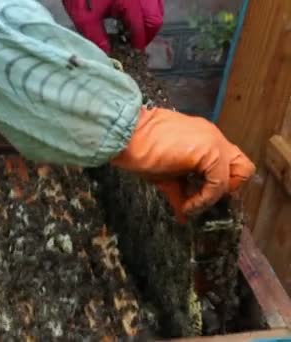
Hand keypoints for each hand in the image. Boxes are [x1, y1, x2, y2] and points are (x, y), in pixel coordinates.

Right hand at [110, 107, 255, 222]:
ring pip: (235, 176)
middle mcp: (213, 138)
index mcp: (204, 140)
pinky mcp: (209, 151)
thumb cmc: (139, 151)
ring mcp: (214, 142)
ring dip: (213, 197)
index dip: (220, 184)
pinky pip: (218, 183)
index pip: (229, 164)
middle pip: (242, 168)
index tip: (197, 196)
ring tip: (190, 206)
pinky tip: (186, 204)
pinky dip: (205, 199)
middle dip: (225, 190)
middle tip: (201, 200)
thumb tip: (184, 216)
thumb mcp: (165, 176)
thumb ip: (180, 192)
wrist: (126, 136)